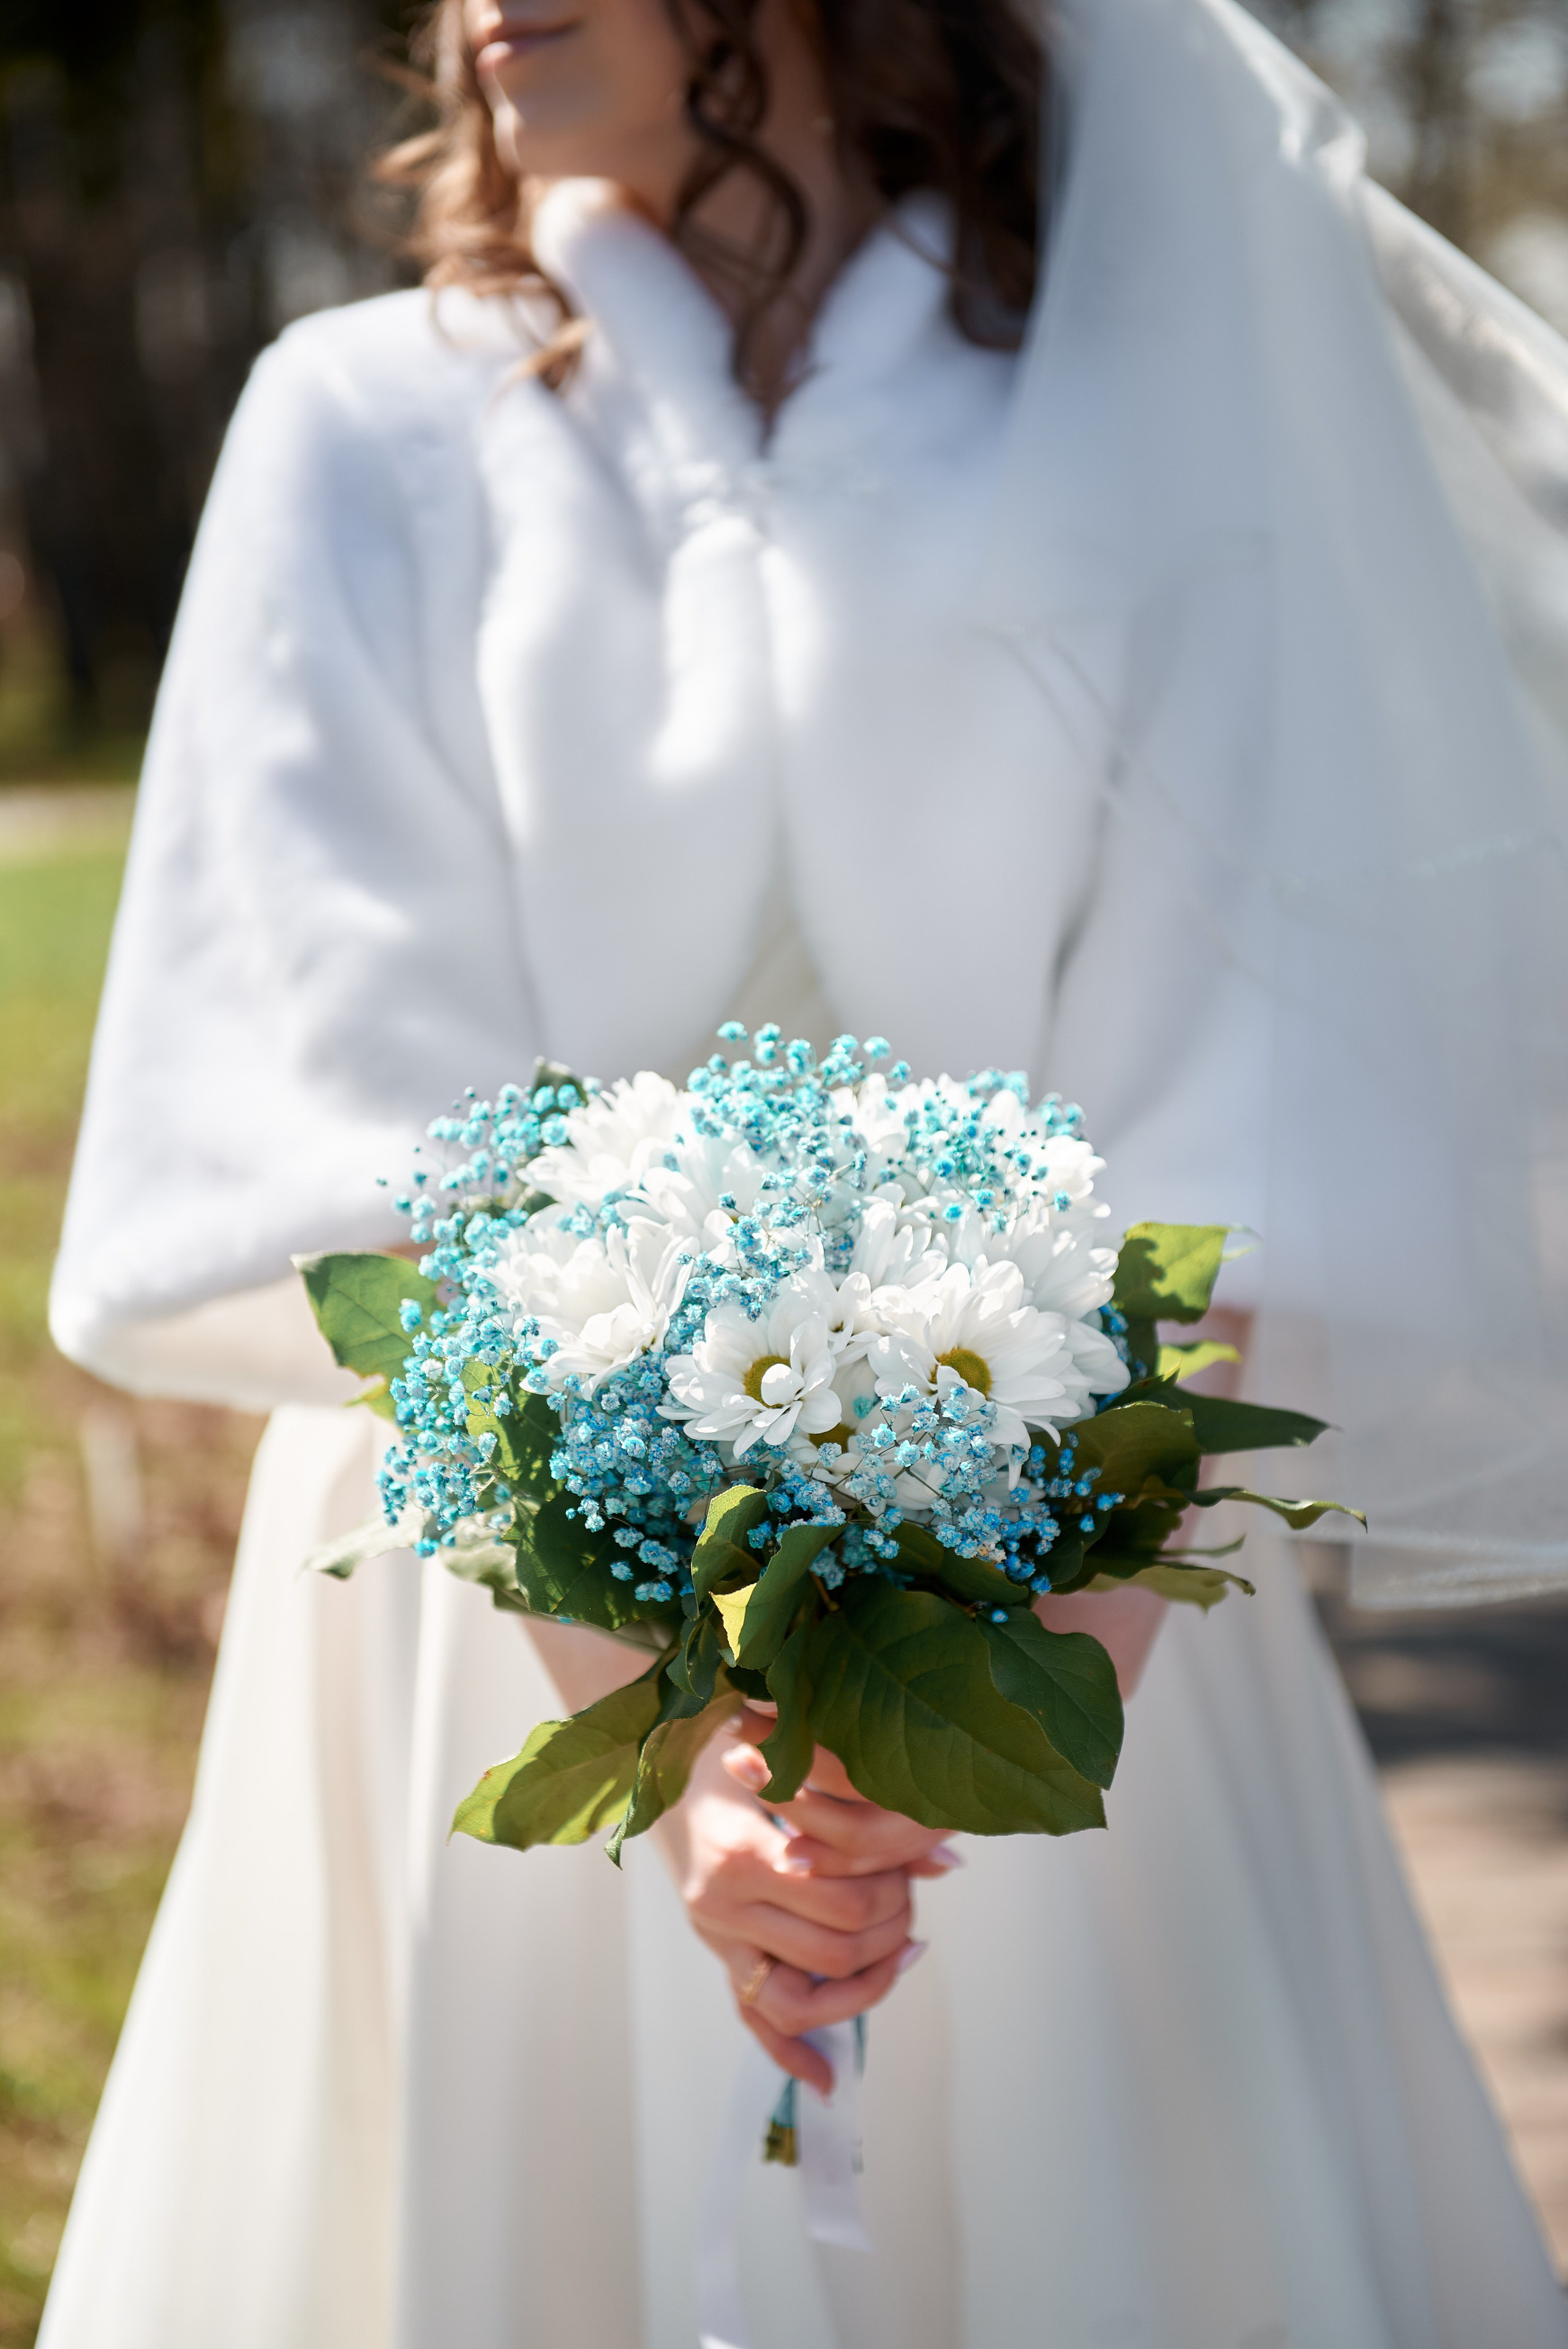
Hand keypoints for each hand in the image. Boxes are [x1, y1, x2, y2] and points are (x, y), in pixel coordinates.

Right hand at [654, 1706, 960, 2093]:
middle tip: (907, 1906)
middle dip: (884, 1935)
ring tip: (895, 1963)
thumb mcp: (789, 1763)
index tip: (909, 1871)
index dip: (889, 1894)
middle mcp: (724, 1906)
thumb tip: (946, 1859)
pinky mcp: (717, 1952)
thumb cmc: (728, 1747)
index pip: (840, 1903)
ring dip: (856, 1996)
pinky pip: (751, 2016)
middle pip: (830, 1952)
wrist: (659, 1758)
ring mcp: (718, 1937)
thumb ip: (864, 1810)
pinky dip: (790, 2054)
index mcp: (743, 1853)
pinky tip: (828, 2079)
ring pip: (793, 2003)